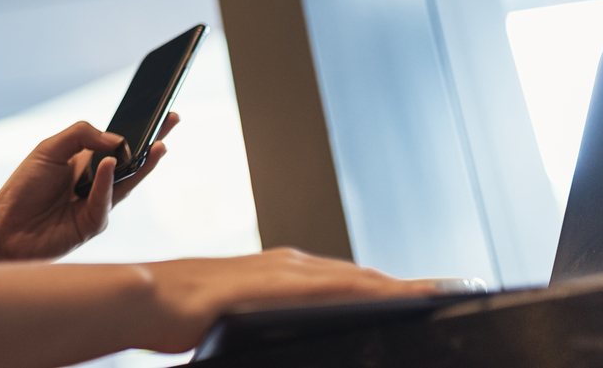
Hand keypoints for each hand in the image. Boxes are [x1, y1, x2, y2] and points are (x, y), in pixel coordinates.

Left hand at [0, 115, 178, 261]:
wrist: (4, 225)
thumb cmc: (24, 187)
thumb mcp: (49, 149)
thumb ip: (80, 135)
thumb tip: (117, 139)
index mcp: (86, 163)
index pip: (119, 144)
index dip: (139, 131)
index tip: (161, 113)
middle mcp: (96, 184)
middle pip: (133, 163)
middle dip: (154, 144)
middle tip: (171, 124)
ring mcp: (97, 205)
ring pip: (128, 184)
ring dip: (143, 165)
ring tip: (156, 145)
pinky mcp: (92, 225)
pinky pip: (105, 202)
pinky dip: (108, 183)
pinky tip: (110, 167)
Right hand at [134, 248, 440, 352]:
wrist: (145, 296)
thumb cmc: (179, 313)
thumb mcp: (231, 318)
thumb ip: (261, 321)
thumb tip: (281, 337)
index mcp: (280, 273)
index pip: (348, 281)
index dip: (390, 287)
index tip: (429, 294)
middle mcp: (289, 265)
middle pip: (363, 276)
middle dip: (410, 284)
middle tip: (457, 289)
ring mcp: (284, 271)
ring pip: (358, 278)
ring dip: (401, 284)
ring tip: (444, 292)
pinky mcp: (278, 283)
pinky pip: (337, 287)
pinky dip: (372, 289)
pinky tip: (398, 296)